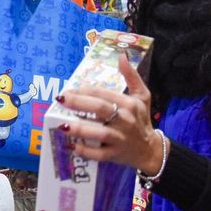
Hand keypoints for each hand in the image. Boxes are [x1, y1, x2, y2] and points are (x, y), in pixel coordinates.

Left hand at [56, 58, 163, 173]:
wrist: (150, 150)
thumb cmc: (141, 119)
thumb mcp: (142, 96)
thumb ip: (132, 76)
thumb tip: (122, 56)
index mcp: (129, 104)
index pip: (103, 94)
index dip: (84, 91)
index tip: (68, 90)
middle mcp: (124, 120)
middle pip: (99, 109)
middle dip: (78, 103)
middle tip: (60, 99)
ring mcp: (120, 139)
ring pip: (98, 133)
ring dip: (80, 129)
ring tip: (62, 125)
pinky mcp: (115, 155)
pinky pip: (98, 154)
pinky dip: (85, 151)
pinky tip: (71, 146)